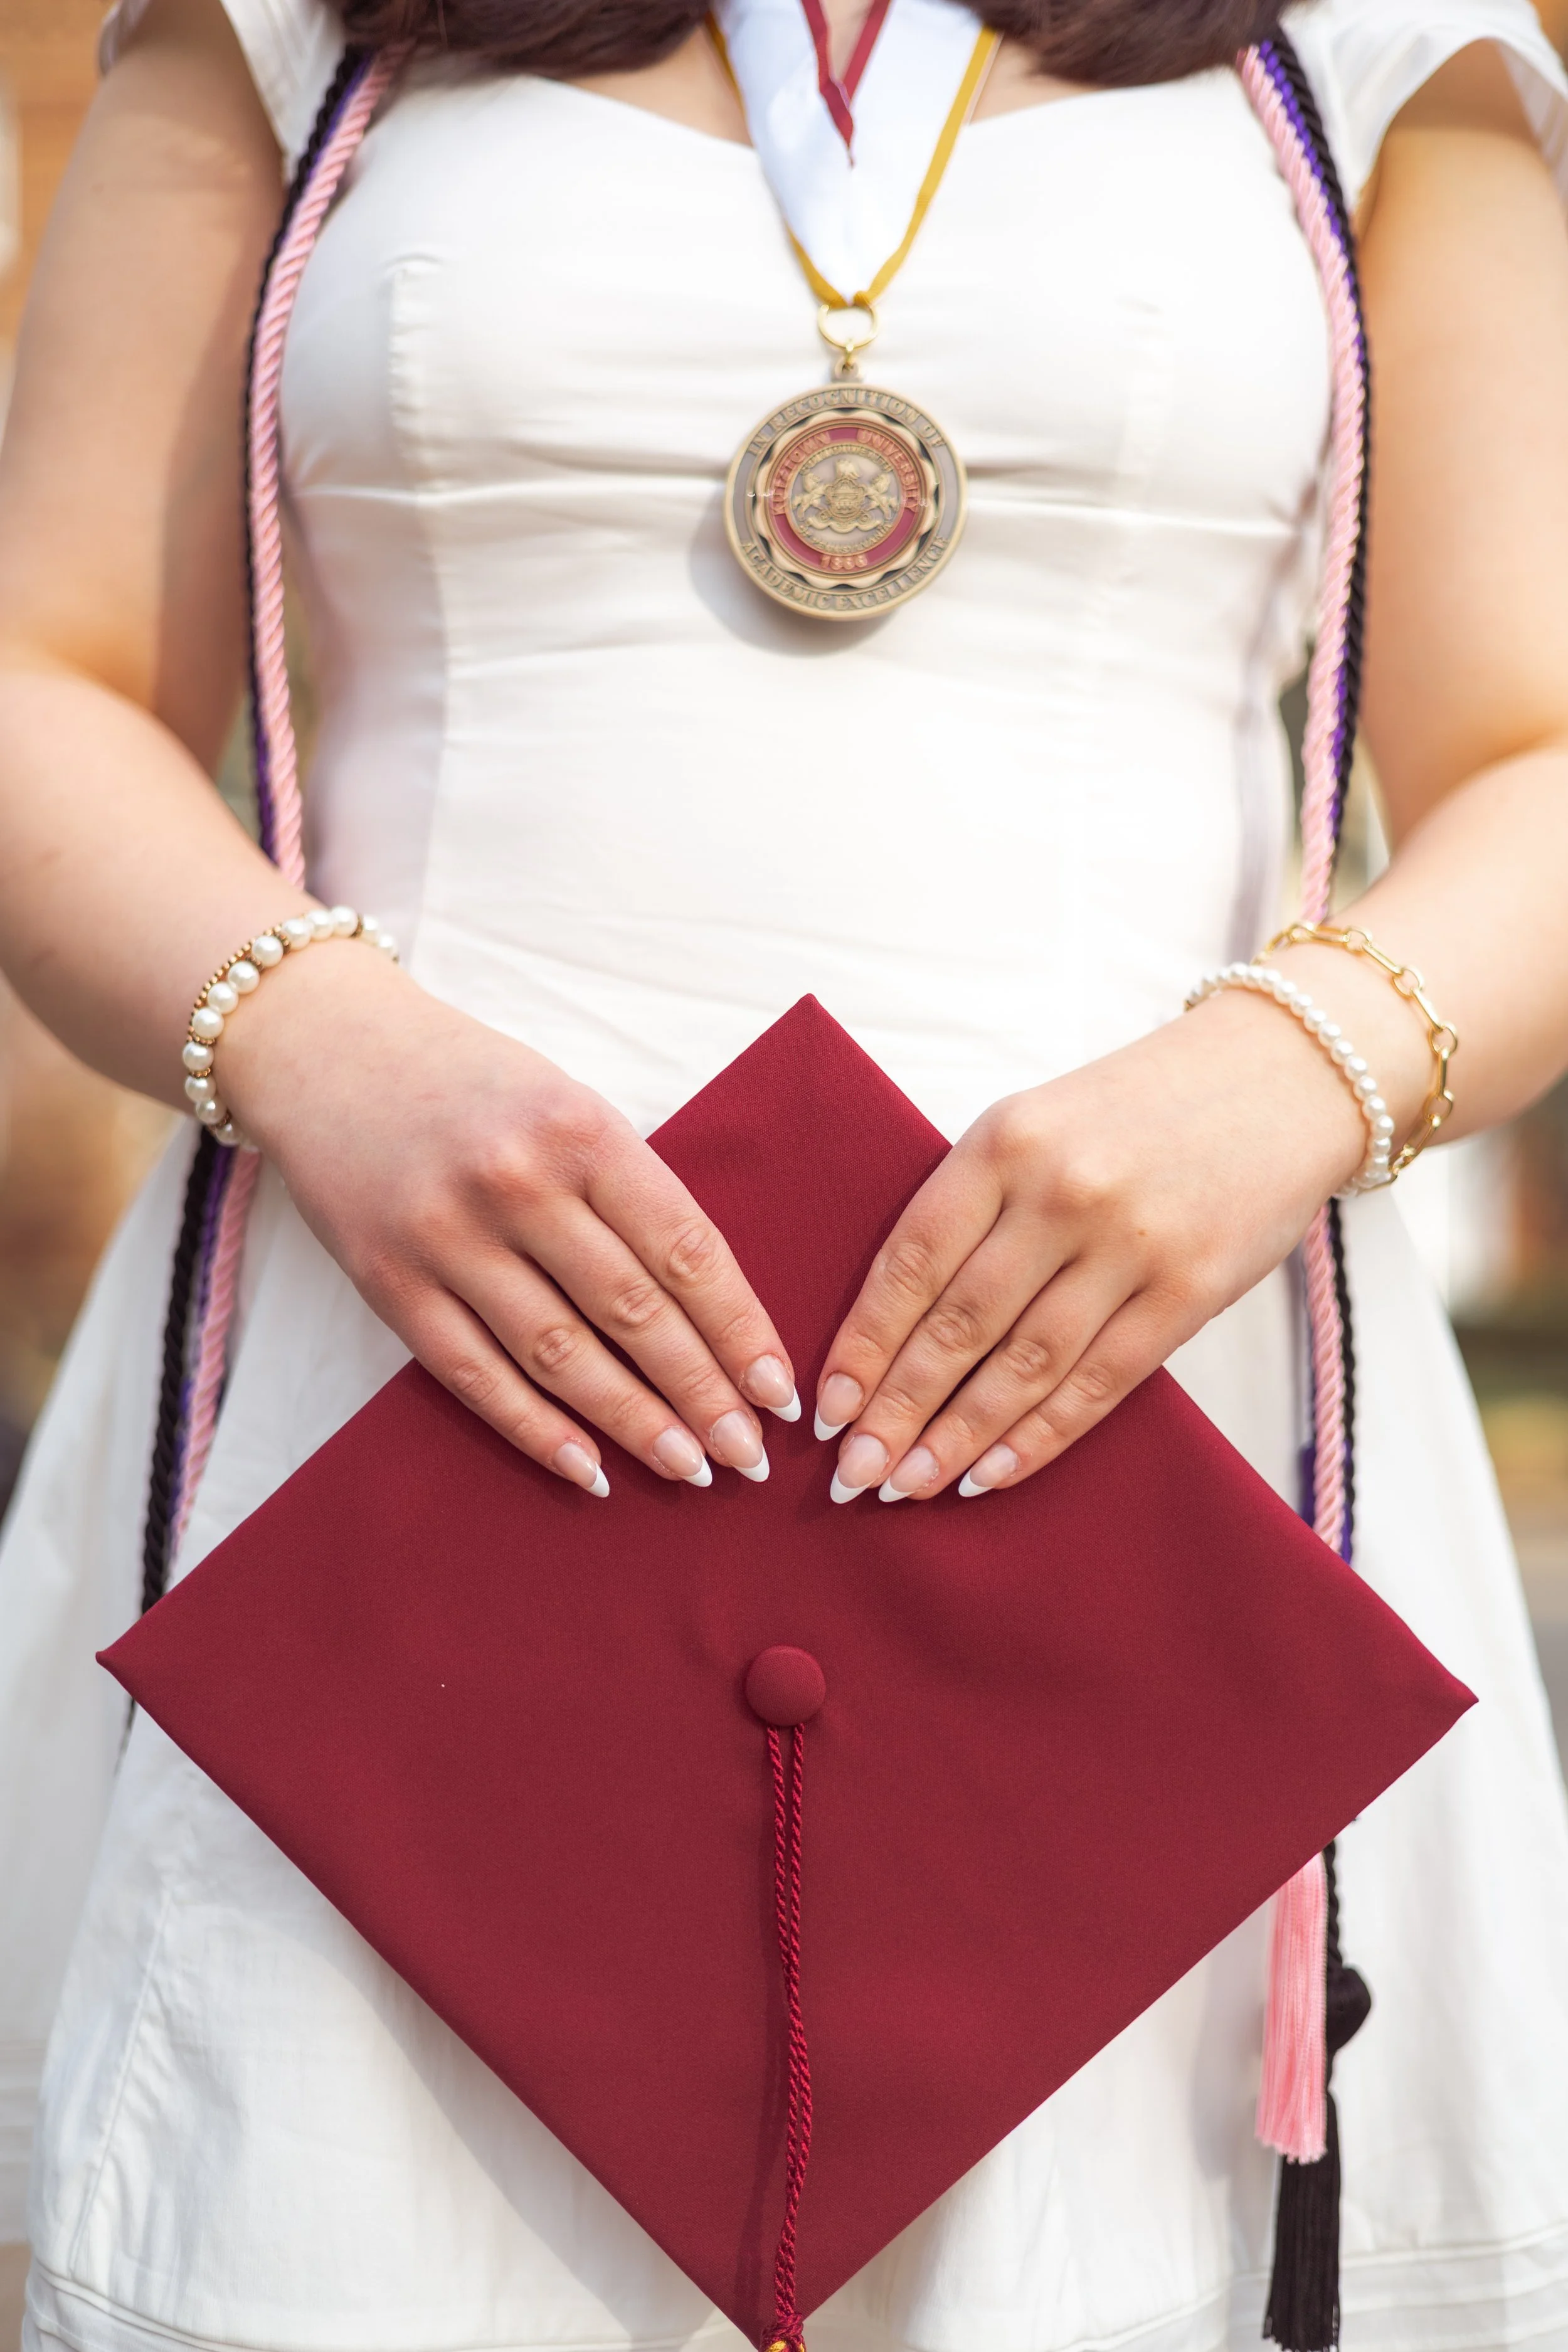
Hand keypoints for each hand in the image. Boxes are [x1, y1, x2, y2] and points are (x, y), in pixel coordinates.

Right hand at [217, 941, 797, 1494]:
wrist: (325, 1047)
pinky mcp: (390, 1282)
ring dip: (633, 1423)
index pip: (683, 1248)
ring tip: (690, 1470)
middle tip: (748, 1453)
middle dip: (702, 1393)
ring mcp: (447, 1237)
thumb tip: (707, 1305)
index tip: (778, 1388)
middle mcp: (516, 1184)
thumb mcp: (565, 1102)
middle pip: (632, 1312)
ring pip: (559, 1354)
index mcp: (580, 1128)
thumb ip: (626, 1189)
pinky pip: (476, 1376)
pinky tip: (591, 1471)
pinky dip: (538, 1431)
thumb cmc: (470, 1082)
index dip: (739, 1329)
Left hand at [813, 982, 1405, 1501]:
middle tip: (853, 1473)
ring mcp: (1130, 1245)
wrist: (1281, 1076)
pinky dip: (1039, 1437)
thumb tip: (894, 1323)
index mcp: (1005, 1141)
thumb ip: (974, 1203)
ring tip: (908, 1485)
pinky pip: (1099, 1383)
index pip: (912, 1260)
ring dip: (958, 1437)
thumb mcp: (1036, 1122)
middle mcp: (1062, 1192)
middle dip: (897, 1408)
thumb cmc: (1137, 1108)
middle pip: (959, 1324)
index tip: (828, 1407)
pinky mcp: (1189, 1291)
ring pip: (1024, 1365)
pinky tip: (991, 1474)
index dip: (864, 1343)